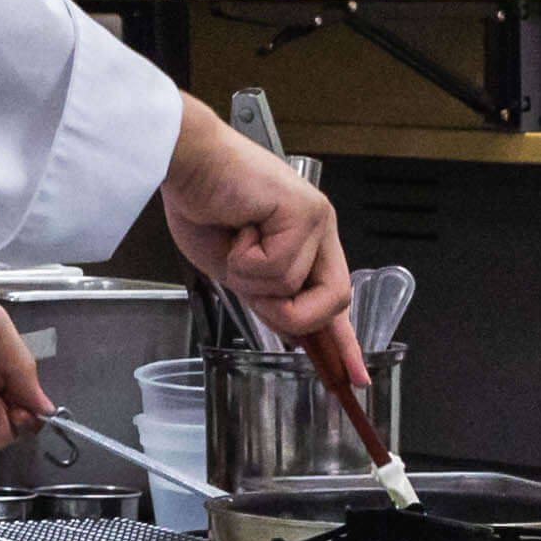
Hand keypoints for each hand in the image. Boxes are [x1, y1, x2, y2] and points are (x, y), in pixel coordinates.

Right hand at [159, 96, 364, 390]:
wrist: (186, 162)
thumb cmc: (201, 203)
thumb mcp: (235, 269)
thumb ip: (268, 296)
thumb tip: (292, 333)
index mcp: (304, 243)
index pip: (331, 300)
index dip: (343, 343)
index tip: (354, 377)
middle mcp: (318, 231)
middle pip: (331, 302)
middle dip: (290, 314)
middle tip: (252, 287)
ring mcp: (316, 221)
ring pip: (297, 291)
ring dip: (252, 278)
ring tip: (236, 241)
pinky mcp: (304, 213)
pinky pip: (279, 269)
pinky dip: (246, 259)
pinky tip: (237, 229)